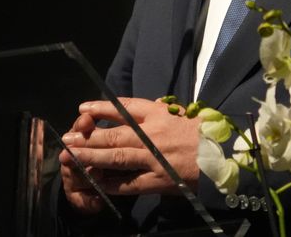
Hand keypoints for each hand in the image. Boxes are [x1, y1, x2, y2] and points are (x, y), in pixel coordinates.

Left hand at [58, 97, 200, 211]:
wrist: (223, 155)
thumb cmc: (200, 132)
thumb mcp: (177, 113)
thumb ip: (153, 112)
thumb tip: (127, 109)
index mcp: (159, 114)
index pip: (124, 107)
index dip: (101, 107)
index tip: (83, 107)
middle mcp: (153, 134)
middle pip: (114, 134)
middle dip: (87, 136)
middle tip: (67, 138)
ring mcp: (155, 158)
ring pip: (117, 157)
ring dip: (91, 157)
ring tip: (72, 156)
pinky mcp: (159, 180)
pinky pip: (129, 183)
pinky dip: (110, 183)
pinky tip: (94, 181)